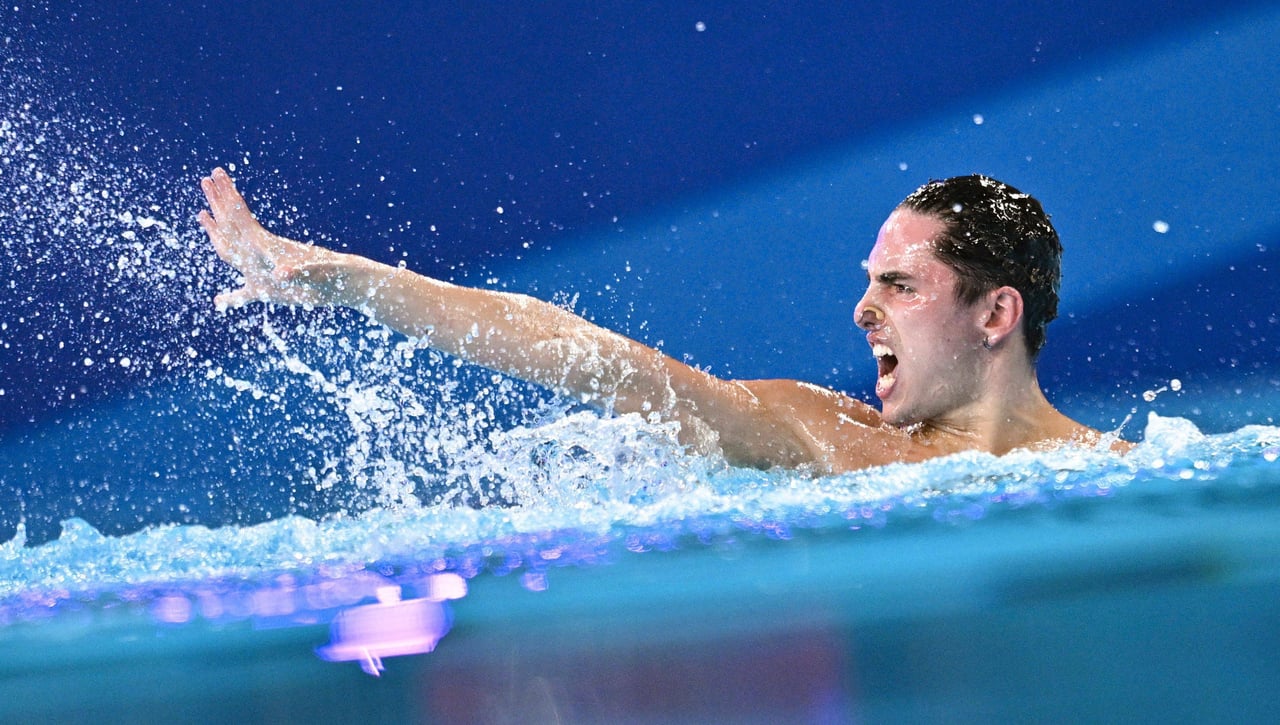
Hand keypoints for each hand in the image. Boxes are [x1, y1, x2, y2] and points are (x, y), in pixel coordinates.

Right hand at [198, 167, 351, 309]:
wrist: (341, 282)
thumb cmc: (330, 276)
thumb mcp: (314, 273)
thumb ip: (297, 272)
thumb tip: (281, 274)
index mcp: (270, 247)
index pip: (241, 218)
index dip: (228, 199)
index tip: (216, 178)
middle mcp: (264, 251)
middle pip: (235, 221)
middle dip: (220, 200)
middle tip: (208, 177)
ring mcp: (265, 263)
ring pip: (236, 240)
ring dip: (221, 223)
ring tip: (205, 211)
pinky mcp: (266, 284)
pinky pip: (239, 272)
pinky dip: (225, 264)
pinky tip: (217, 281)